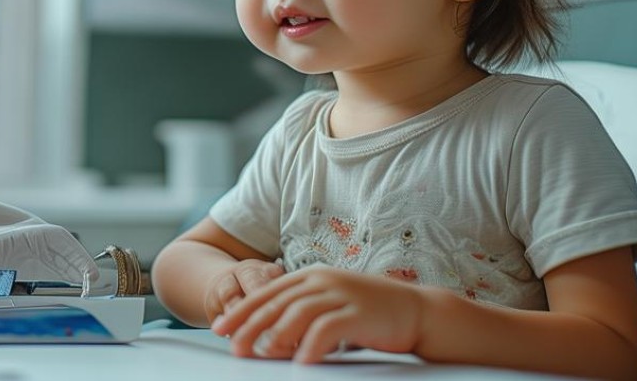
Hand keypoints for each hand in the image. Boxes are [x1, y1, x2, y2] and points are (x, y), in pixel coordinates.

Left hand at [209, 265, 426, 362]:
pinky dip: (311, 345)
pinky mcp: (358, 313)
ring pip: (297, 312)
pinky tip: (300, 361)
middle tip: (232, 346)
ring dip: (275, 335)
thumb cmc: (370, 312)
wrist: (416, 311)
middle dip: (249, 325)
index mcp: (312, 275)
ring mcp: (341, 295)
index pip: (267, 292)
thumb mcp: (332, 302)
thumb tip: (270, 334)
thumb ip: (303, 311)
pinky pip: (328, 329)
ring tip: (261, 354)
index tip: (220, 328)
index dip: (242, 310)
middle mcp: (323, 280)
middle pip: (276, 302)